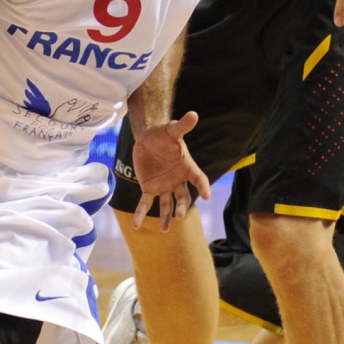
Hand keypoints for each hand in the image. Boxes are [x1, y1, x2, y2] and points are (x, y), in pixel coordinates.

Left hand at [129, 110, 209, 230]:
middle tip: (178, 215)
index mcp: (187, 167)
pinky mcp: (150, 189)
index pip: (199, 179)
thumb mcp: (172, 130)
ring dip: (165, 217)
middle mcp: (178, 180)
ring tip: (164, 230)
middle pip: (183, 197)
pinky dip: (141, 214)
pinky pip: (146, 203)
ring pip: (167, 205)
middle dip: (181, 206)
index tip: (207, 196)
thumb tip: (193, 114)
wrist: (148, 139)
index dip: (203, 187)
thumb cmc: (163, 134)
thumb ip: (182, 126)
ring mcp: (165, 186)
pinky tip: (136, 225)